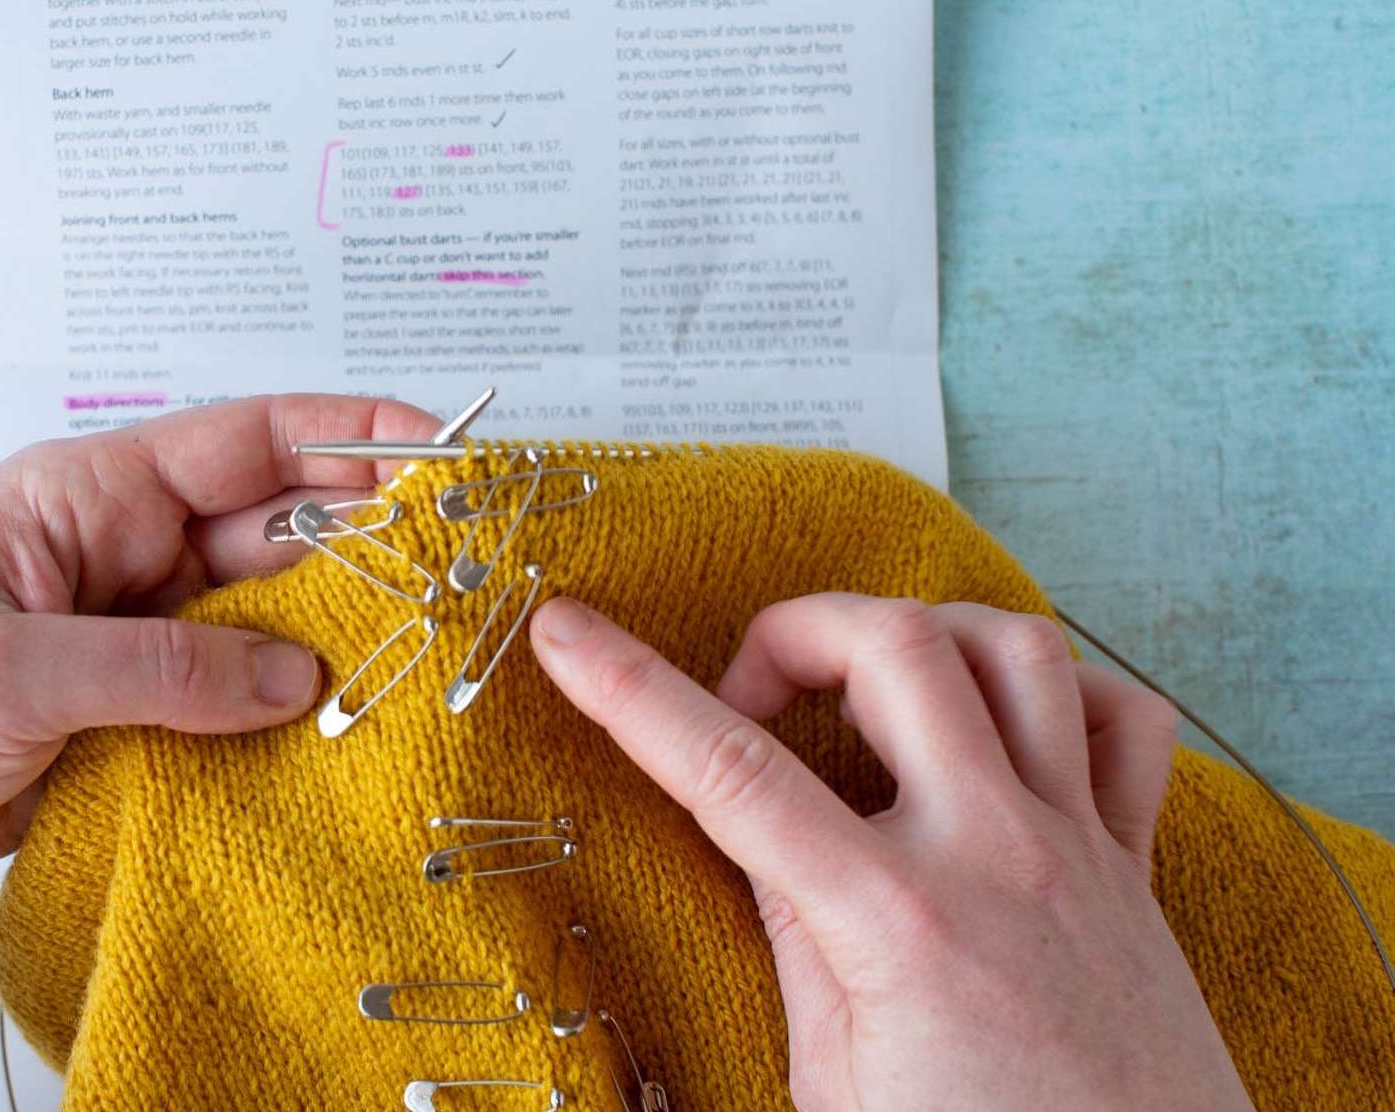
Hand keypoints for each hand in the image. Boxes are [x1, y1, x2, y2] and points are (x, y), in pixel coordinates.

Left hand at [0, 393, 439, 897]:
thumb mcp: (1, 674)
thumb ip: (150, 672)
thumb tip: (296, 680)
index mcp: (87, 495)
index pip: (247, 441)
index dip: (353, 435)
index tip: (444, 452)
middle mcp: (123, 549)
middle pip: (276, 531)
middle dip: (368, 550)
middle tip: (459, 583)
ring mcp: (133, 629)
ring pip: (267, 620)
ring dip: (334, 643)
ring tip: (419, 669)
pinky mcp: (136, 704)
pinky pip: (234, 695)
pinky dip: (287, 715)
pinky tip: (341, 738)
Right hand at [529, 593, 1252, 1111]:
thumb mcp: (838, 1082)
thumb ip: (797, 942)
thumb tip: (763, 842)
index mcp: (896, 922)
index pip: (732, 770)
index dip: (628, 687)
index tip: (565, 632)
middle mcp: (993, 853)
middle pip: (894, 646)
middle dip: (794, 631)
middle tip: (751, 697)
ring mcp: (1076, 844)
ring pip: (1017, 648)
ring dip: (925, 637)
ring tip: (868, 690)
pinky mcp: (1133, 862)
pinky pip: (1124, 717)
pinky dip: (1058, 691)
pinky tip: (998, 726)